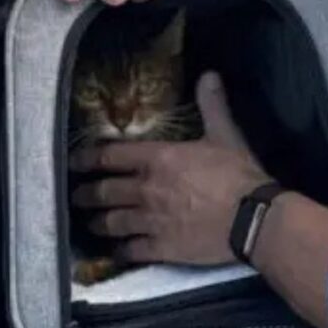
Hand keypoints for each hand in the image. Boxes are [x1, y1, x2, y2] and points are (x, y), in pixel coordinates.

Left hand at [70, 71, 272, 265]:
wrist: (252, 219)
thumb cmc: (238, 174)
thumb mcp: (226, 134)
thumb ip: (212, 105)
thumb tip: (209, 75)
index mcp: (159, 159)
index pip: (112, 156)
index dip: (88, 157)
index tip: (75, 161)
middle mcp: (146, 190)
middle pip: (105, 192)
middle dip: (86, 194)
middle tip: (76, 196)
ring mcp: (151, 221)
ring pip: (112, 223)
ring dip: (98, 223)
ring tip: (91, 224)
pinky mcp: (161, 248)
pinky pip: (131, 251)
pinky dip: (121, 251)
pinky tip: (118, 252)